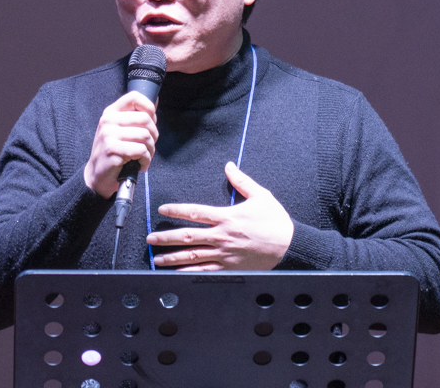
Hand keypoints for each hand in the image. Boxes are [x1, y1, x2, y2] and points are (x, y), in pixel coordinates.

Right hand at [83, 91, 157, 198]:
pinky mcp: (112, 150)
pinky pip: (141, 151)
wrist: (96, 174)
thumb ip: (134, 117)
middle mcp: (108, 120)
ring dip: (151, 150)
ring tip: (145, 156)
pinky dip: (146, 160)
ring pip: (145, 136)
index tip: (151, 122)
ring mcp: (108, 135)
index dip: (149, 107)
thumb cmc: (113, 152)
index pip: (134, 97)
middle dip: (154, 135)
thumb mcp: (120, 130)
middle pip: (145, 119)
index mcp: (111, 112)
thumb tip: (155, 102)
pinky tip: (141, 165)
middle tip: (149, 146)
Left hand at [146, 162, 293, 270]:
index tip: (162, 210)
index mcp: (227, 217)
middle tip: (150, 239)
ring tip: (156, 259)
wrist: (290, 246)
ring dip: (172, 257)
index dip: (176, 210)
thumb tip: (229, 166)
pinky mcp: (230, 267)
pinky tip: (177, 274)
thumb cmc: (275, 220)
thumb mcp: (260, 195)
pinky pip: (205, 271)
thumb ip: (241, 181)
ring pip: (192, 256)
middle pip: (188, 236)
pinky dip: (189, 272)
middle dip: (166, 237)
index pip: (195, 212)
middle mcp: (221, 236)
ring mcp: (224, 254)